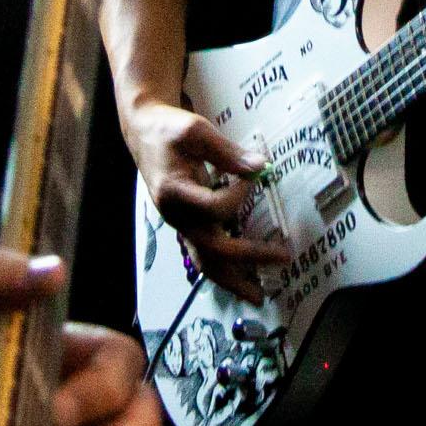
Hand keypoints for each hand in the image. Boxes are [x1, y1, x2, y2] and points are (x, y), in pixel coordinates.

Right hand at [123, 99, 285, 301]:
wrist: (143, 133)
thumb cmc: (169, 130)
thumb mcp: (196, 131)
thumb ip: (227, 152)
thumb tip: (260, 167)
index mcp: (175, 191)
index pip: (214, 207)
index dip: (238, 195)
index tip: (253, 176)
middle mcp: (176, 215)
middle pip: (212, 249)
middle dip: (249, 257)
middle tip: (283, 258)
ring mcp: (180, 224)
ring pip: (205, 262)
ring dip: (233, 281)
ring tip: (258, 295)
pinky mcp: (185, 225)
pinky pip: (203, 256)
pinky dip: (224, 271)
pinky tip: (243, 277)